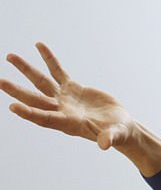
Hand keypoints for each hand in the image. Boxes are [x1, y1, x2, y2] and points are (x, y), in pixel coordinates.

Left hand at [2, 43, 160, 174]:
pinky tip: (39, 46)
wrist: (119, 126)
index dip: (29, 113)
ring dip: (26, 70)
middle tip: (0, 82)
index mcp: (69, 123)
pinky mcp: (72, 88)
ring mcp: (65, 98)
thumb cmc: (118, 133)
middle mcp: (61, 110)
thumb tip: (105, 144)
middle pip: (35, 99)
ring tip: (10, 56)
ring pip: (41, 82)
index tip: (12, 106)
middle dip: (17, 91)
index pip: (45, 118)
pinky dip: (49, 59)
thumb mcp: (115, 135)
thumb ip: (109, 138)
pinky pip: (57, 71)